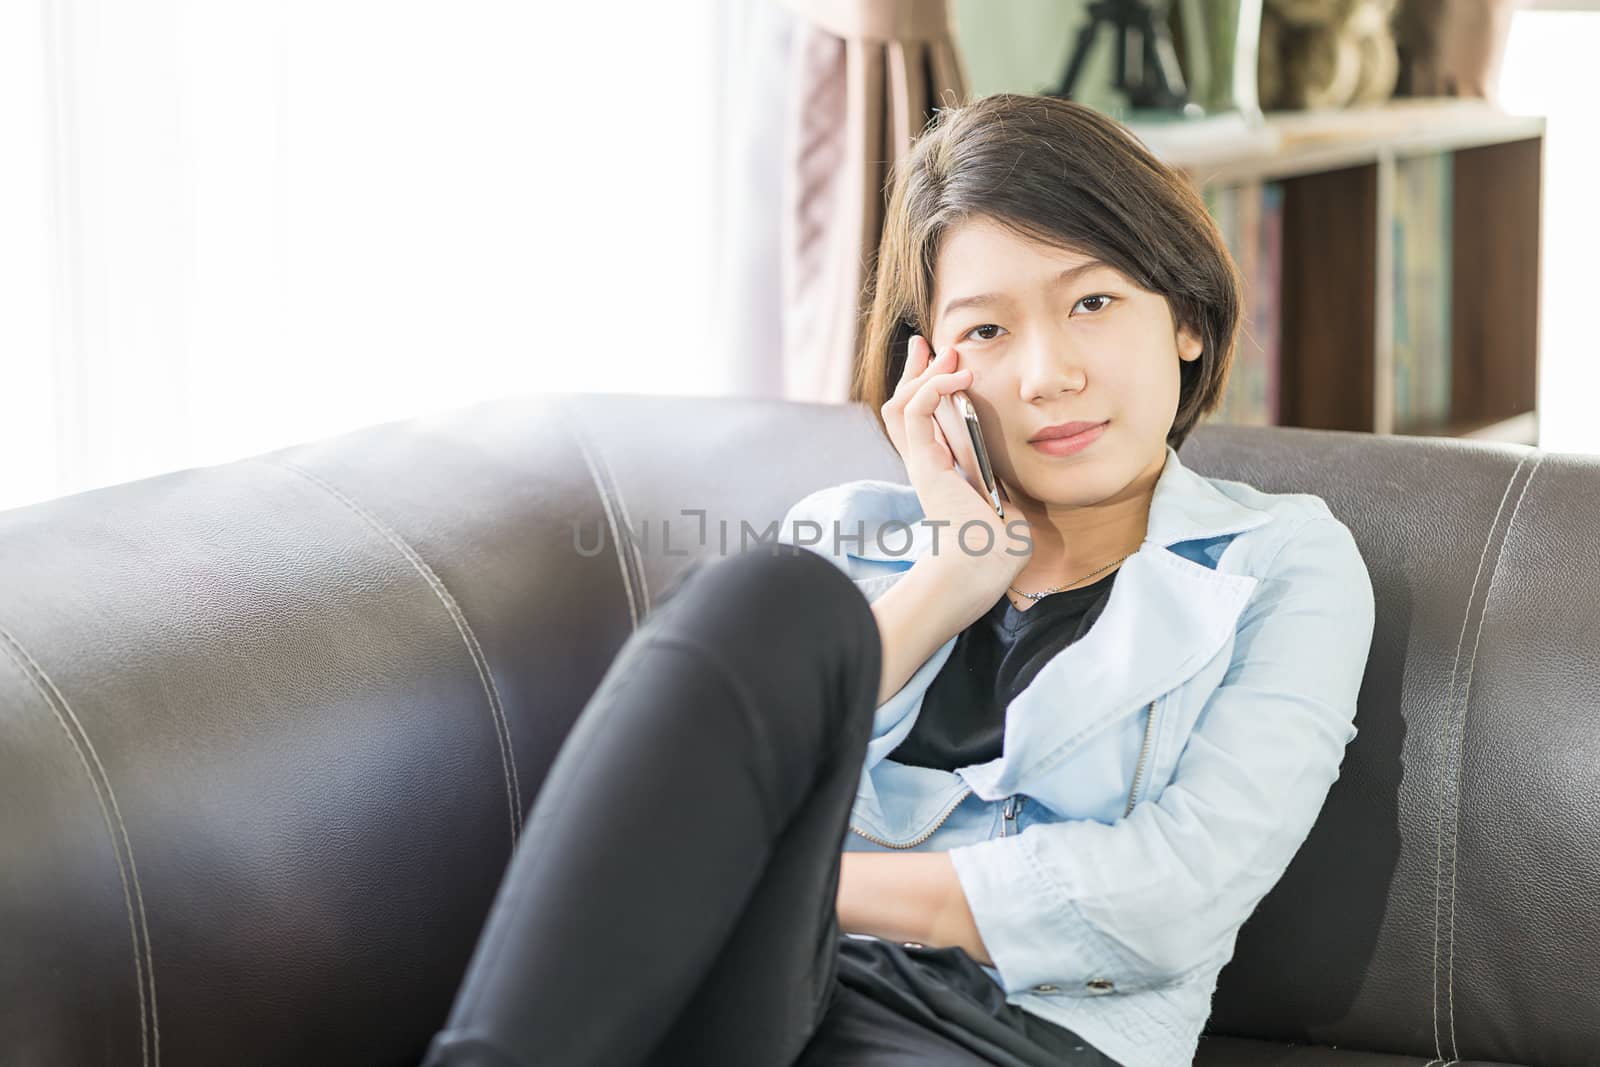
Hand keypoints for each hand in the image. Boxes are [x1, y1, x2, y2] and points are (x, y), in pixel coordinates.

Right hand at [880, 335, 1032, 612]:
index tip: (946, 362)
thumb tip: (1020, 467)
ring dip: (923, 374)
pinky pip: (917, 412)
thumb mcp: (1007, 503)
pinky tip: (957, 378)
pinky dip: (933, 387)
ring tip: (946, 355)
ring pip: (902, 404)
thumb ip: (1004, 482)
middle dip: (915, 371)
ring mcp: (921, 463)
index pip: (923, 420)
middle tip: (928, 344)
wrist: (980, 571)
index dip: (928, 387)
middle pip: (903, 407)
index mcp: (943, 471)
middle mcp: (926, 464)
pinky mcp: (924, 463)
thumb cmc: (998, 550)